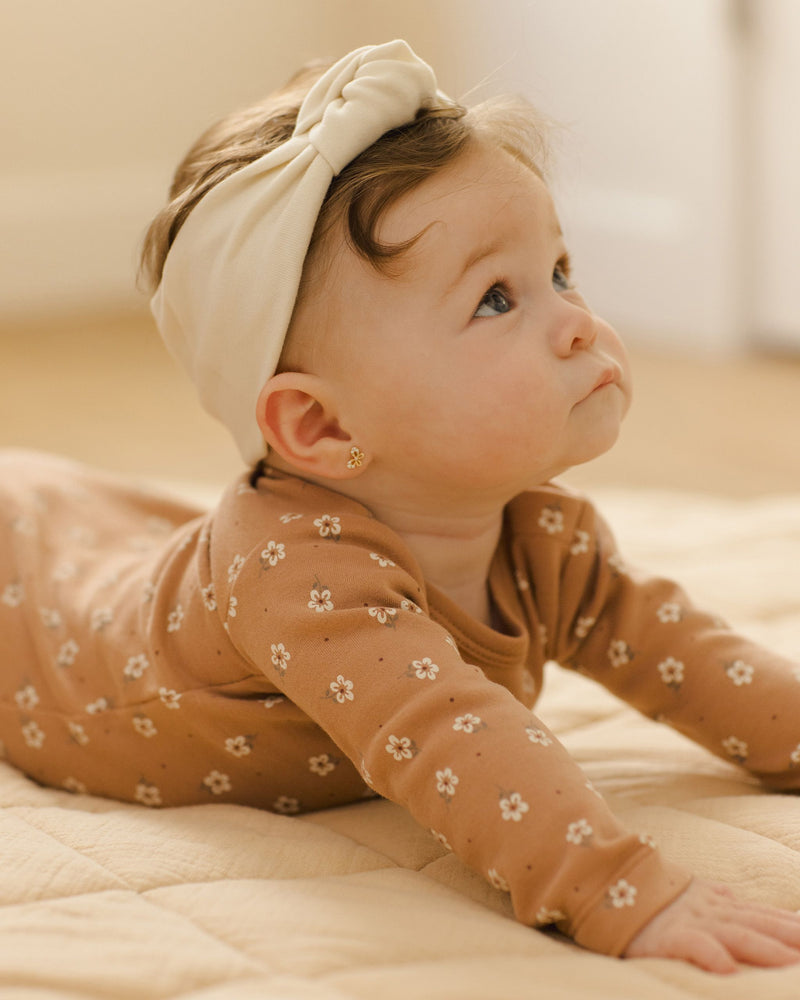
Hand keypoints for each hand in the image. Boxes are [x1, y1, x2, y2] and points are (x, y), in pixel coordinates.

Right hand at [624, 879, 799, 972]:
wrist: (607, 879)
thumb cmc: (651, 895)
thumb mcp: (689, 894)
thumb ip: (715, 898)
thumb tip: (735, 897)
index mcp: (719, 903)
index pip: (765, 915)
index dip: (794, 925)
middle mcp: (712, 910)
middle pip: (760, 924)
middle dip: (791, 938)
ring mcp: (690, 921)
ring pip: (736, 935)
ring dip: (766, 949)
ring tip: (792, 964)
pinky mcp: (666, 936)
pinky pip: (692, 946)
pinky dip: (711, 955)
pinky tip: (729, 969)